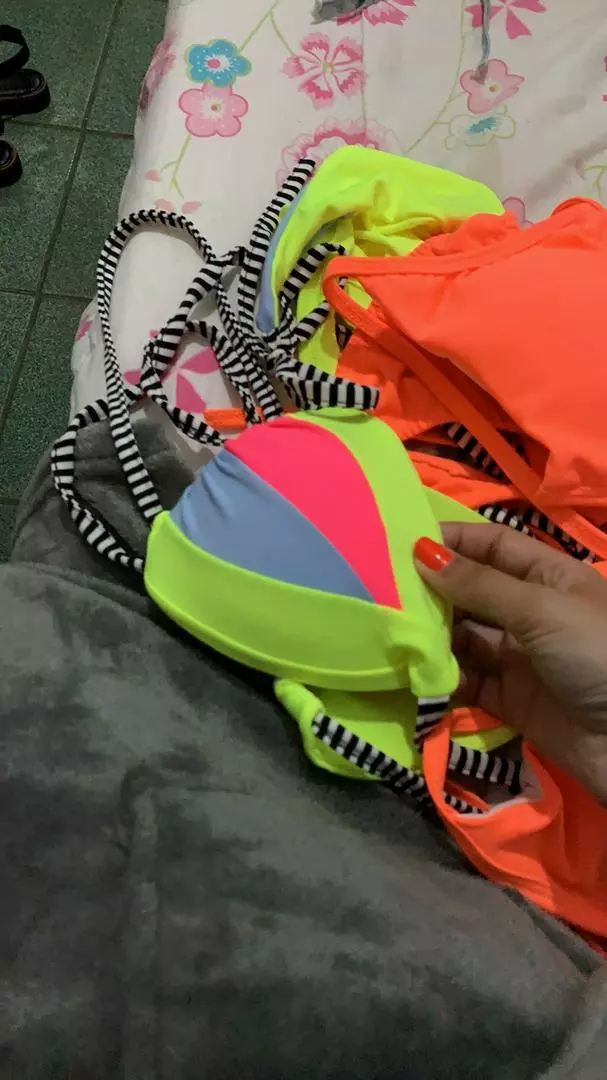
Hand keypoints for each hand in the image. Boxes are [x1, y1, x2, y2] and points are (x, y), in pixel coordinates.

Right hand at [414, 524, 606, 803]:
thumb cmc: (596, 655)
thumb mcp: (540, 609)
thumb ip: (480, 584)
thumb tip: (421, 552)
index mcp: (550, 576)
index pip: (493, 545)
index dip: (452, 540)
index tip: (400, 541)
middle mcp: (532, 611)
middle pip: (472, 590)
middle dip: (432, 589)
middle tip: (382, 589)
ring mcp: (520, 657)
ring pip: (465, 637)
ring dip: (432, 634)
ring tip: (391, 630)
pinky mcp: (510, 699)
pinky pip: (467, 681)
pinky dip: (442, 677)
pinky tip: (415, 671)